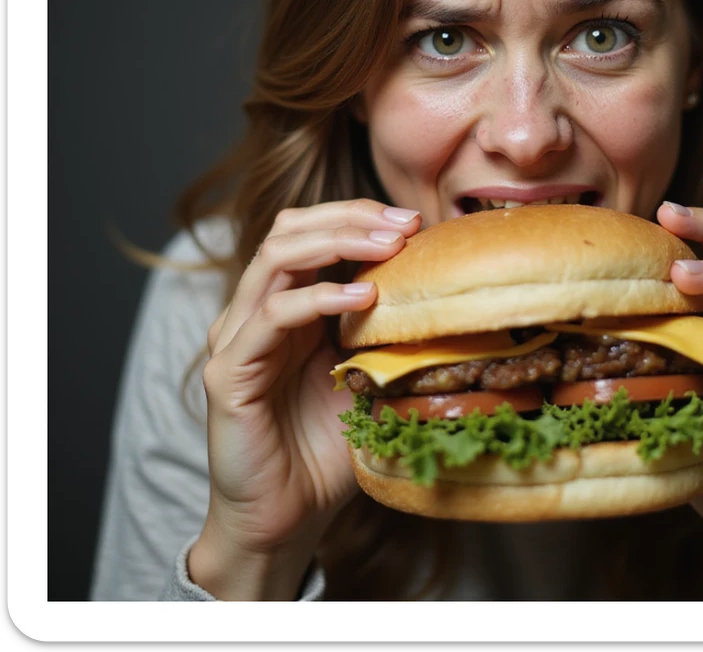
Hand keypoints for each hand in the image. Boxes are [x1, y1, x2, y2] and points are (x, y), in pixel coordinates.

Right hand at [189, 199, 420, 599]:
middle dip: (351, 216)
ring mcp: (236, 338)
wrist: (285, 518)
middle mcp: (254, 312)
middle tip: (405, 223)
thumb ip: (383, 330)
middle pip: (290, 229)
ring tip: (389, 246)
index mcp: (284, 305)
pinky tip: (365, 297)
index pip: (310, 231)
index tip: (414, 221)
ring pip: (277, 256)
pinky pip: (271, 316)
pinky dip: (320, 297)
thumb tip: (442, 288)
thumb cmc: (326, 448)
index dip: (358, 216)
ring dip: (338, 240)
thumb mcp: (366, 374)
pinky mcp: (229, 373)